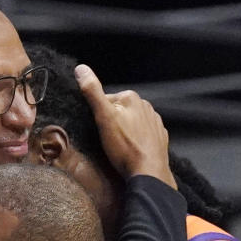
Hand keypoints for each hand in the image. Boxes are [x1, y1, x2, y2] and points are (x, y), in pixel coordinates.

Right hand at [74, 63, 175, 187]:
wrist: (149, 172)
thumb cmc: (124, 147)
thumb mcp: (103, 118)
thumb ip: (93, 92)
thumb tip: (81, 69)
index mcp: (131, 97)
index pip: (107, 101)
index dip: (99, 115)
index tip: (98, 130)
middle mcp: (146, 105)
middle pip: (120, 111)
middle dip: (112, 122)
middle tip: (107, 140)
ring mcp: (155, 121)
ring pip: (132, 122)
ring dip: (125, 131)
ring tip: (119, 147)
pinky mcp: (160, 136)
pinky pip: (144, 134)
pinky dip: (136, 139)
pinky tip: (132, 150)